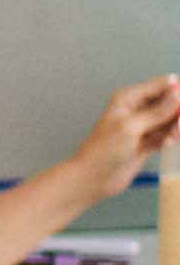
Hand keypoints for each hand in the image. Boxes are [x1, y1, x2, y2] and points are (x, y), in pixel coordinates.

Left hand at [71, 74, 179, 201]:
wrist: (94, 178)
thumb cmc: (102, 151)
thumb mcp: (130, 127)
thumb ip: (156, 112)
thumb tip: (176, 95)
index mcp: (128, 98)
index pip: (161, 85)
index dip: (177, 92)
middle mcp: (137, 109)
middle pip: (170, 102)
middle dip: (179, 111)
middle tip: (178, 126)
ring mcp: (144, 126)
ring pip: (171, 120)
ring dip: (176, 127)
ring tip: (172, 137)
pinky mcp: (148, 142)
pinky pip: (168, 135)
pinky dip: (171, 139)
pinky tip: (166, 144)